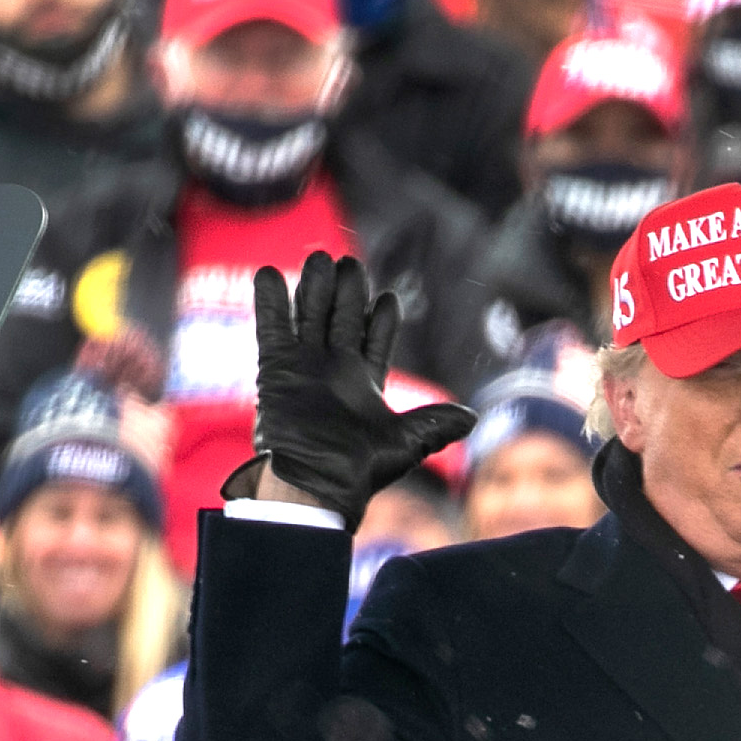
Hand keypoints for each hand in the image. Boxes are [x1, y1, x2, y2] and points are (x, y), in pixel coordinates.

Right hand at [226, 252, 473, 520]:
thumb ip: (435, 424)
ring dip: (313, 288)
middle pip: (340, 319)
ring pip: (309, 316)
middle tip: (349, 264)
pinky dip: (270, 302)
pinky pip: (272, 327)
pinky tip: (268, 273)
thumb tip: (472, 418)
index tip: (387, 298)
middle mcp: (334, 371)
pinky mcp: (276, 368)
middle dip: (346, 292)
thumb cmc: (361, 468)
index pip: (374, 341)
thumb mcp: (407, 442)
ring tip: (319, 258)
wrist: (316, 482)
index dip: (380, 320)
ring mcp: (304, 366)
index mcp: (366, 384)